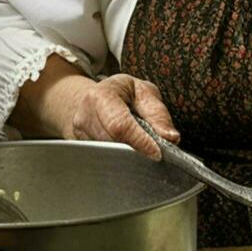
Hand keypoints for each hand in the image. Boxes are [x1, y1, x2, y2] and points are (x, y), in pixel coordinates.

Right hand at [64, 74, 179, 159]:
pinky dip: (120, 156)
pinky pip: (104, 157)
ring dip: (129, 154)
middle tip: (154, 149)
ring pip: (109, 153)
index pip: (120, 124)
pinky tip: (126, 147)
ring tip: (140, 144)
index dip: (140, 141)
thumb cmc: (123, 93)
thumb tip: (170, 137)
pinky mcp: (82, 145)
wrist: (97, 96)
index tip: (157, 153)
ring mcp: (80, 132)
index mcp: (101, 95)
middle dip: (137, 149)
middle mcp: (85, 113)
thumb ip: (158, 114)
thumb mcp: (145, 93)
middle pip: (114, 142)